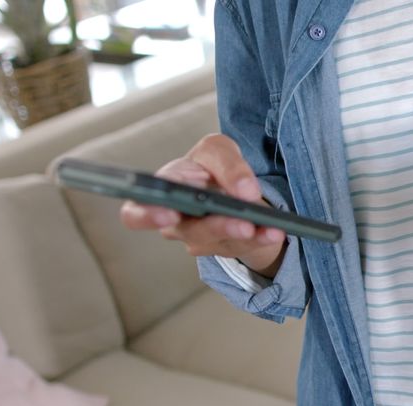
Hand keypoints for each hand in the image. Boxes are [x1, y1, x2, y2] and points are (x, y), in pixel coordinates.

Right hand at [118, 134, 285, 277]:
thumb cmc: (212, 167)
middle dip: (215, 227)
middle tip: (240, 223)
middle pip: (188, 231)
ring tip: (266, 226)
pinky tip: (274, 232)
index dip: (149, 215)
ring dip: (245, 234)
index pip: (137, 212)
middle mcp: (176, 222)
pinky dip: (261, 237)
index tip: (169, 214)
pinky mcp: (226, 248)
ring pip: (220, 242)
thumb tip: (244, 190)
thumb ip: (226, 162)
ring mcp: (201, 240)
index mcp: (162, 192)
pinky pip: (243, 246)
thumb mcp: (218, 150)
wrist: (236, 189)